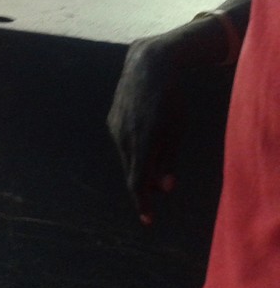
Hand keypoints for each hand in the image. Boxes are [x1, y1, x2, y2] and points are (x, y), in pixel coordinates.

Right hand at [106, 33, 182, 223]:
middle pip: (133, 171)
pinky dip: (134, 149)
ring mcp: (114, 129)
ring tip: (156, 159)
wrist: (148, 66)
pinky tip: (145, 136)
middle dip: (145, 184)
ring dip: (140, 165)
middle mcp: (124, 138)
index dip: (143, 203)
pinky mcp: (111, 121)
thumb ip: (169, 160)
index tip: (148, 221)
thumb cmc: (170, 99)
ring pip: (127, 157)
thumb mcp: (177, 130)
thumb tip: (165, 188)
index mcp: (143, 141)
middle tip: (159, 191)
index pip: (139, 181)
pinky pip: (122, 143)